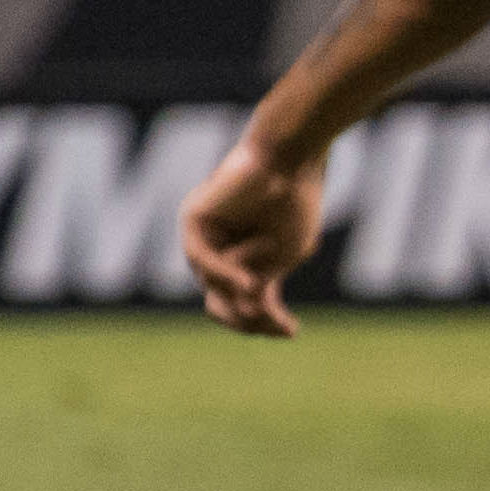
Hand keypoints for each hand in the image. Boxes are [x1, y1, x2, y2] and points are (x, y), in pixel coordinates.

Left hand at [179, 139, 326, 337]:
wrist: (291, 159)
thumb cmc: (296, 202)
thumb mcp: (285, 255)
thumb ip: (262, 283)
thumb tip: (245, 310)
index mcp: (244, 264)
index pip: (243, 307)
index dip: (264, 325)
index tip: (294, 331)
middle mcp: (219, 254)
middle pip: (220, 305)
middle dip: (248, 319)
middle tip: (279, 324)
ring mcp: (203, 238)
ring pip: (213, 284)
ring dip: (246, 284)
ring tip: (265, 281)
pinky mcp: (193, 221)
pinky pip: (204, 258)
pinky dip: (226, 274)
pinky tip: (249, 284)